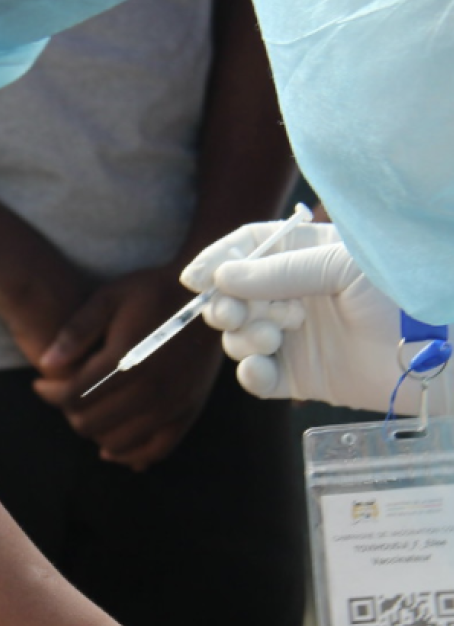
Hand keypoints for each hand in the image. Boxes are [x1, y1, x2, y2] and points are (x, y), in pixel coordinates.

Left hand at [33, 267, 222, 470]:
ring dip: (95, 432)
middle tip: (66, 396)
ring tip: (89, 412)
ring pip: (117, 442)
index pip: (72, 395)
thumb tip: (45, 364)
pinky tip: (113, 447)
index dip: (49, 393)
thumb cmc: (151, 293)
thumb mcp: (108, 298)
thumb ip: (76, 332)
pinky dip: (131, 454)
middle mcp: (149, 389)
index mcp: (125, 360)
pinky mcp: (188, 412)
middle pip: (90, 423)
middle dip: (69, 411)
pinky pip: (156, 450)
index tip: (40, 384)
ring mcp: (172, 404)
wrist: (209, 295)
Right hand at [179, 222, 445, 413]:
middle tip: (234, 315)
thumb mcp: (339, 265)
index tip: (196, 279)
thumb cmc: (402, 292)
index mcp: (307, 254)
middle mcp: (296, 293)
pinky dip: (250, 374)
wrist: (441, 352)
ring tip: (273, 338)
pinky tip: (260, 369)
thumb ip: (278, 271)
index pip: (247, 248)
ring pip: (240, 336)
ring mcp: (296, 335)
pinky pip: (257, 377)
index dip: (218, 260)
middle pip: (234, 294)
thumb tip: (219, 279)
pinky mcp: (301, 376)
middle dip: (226, 304)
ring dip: (243, 337)